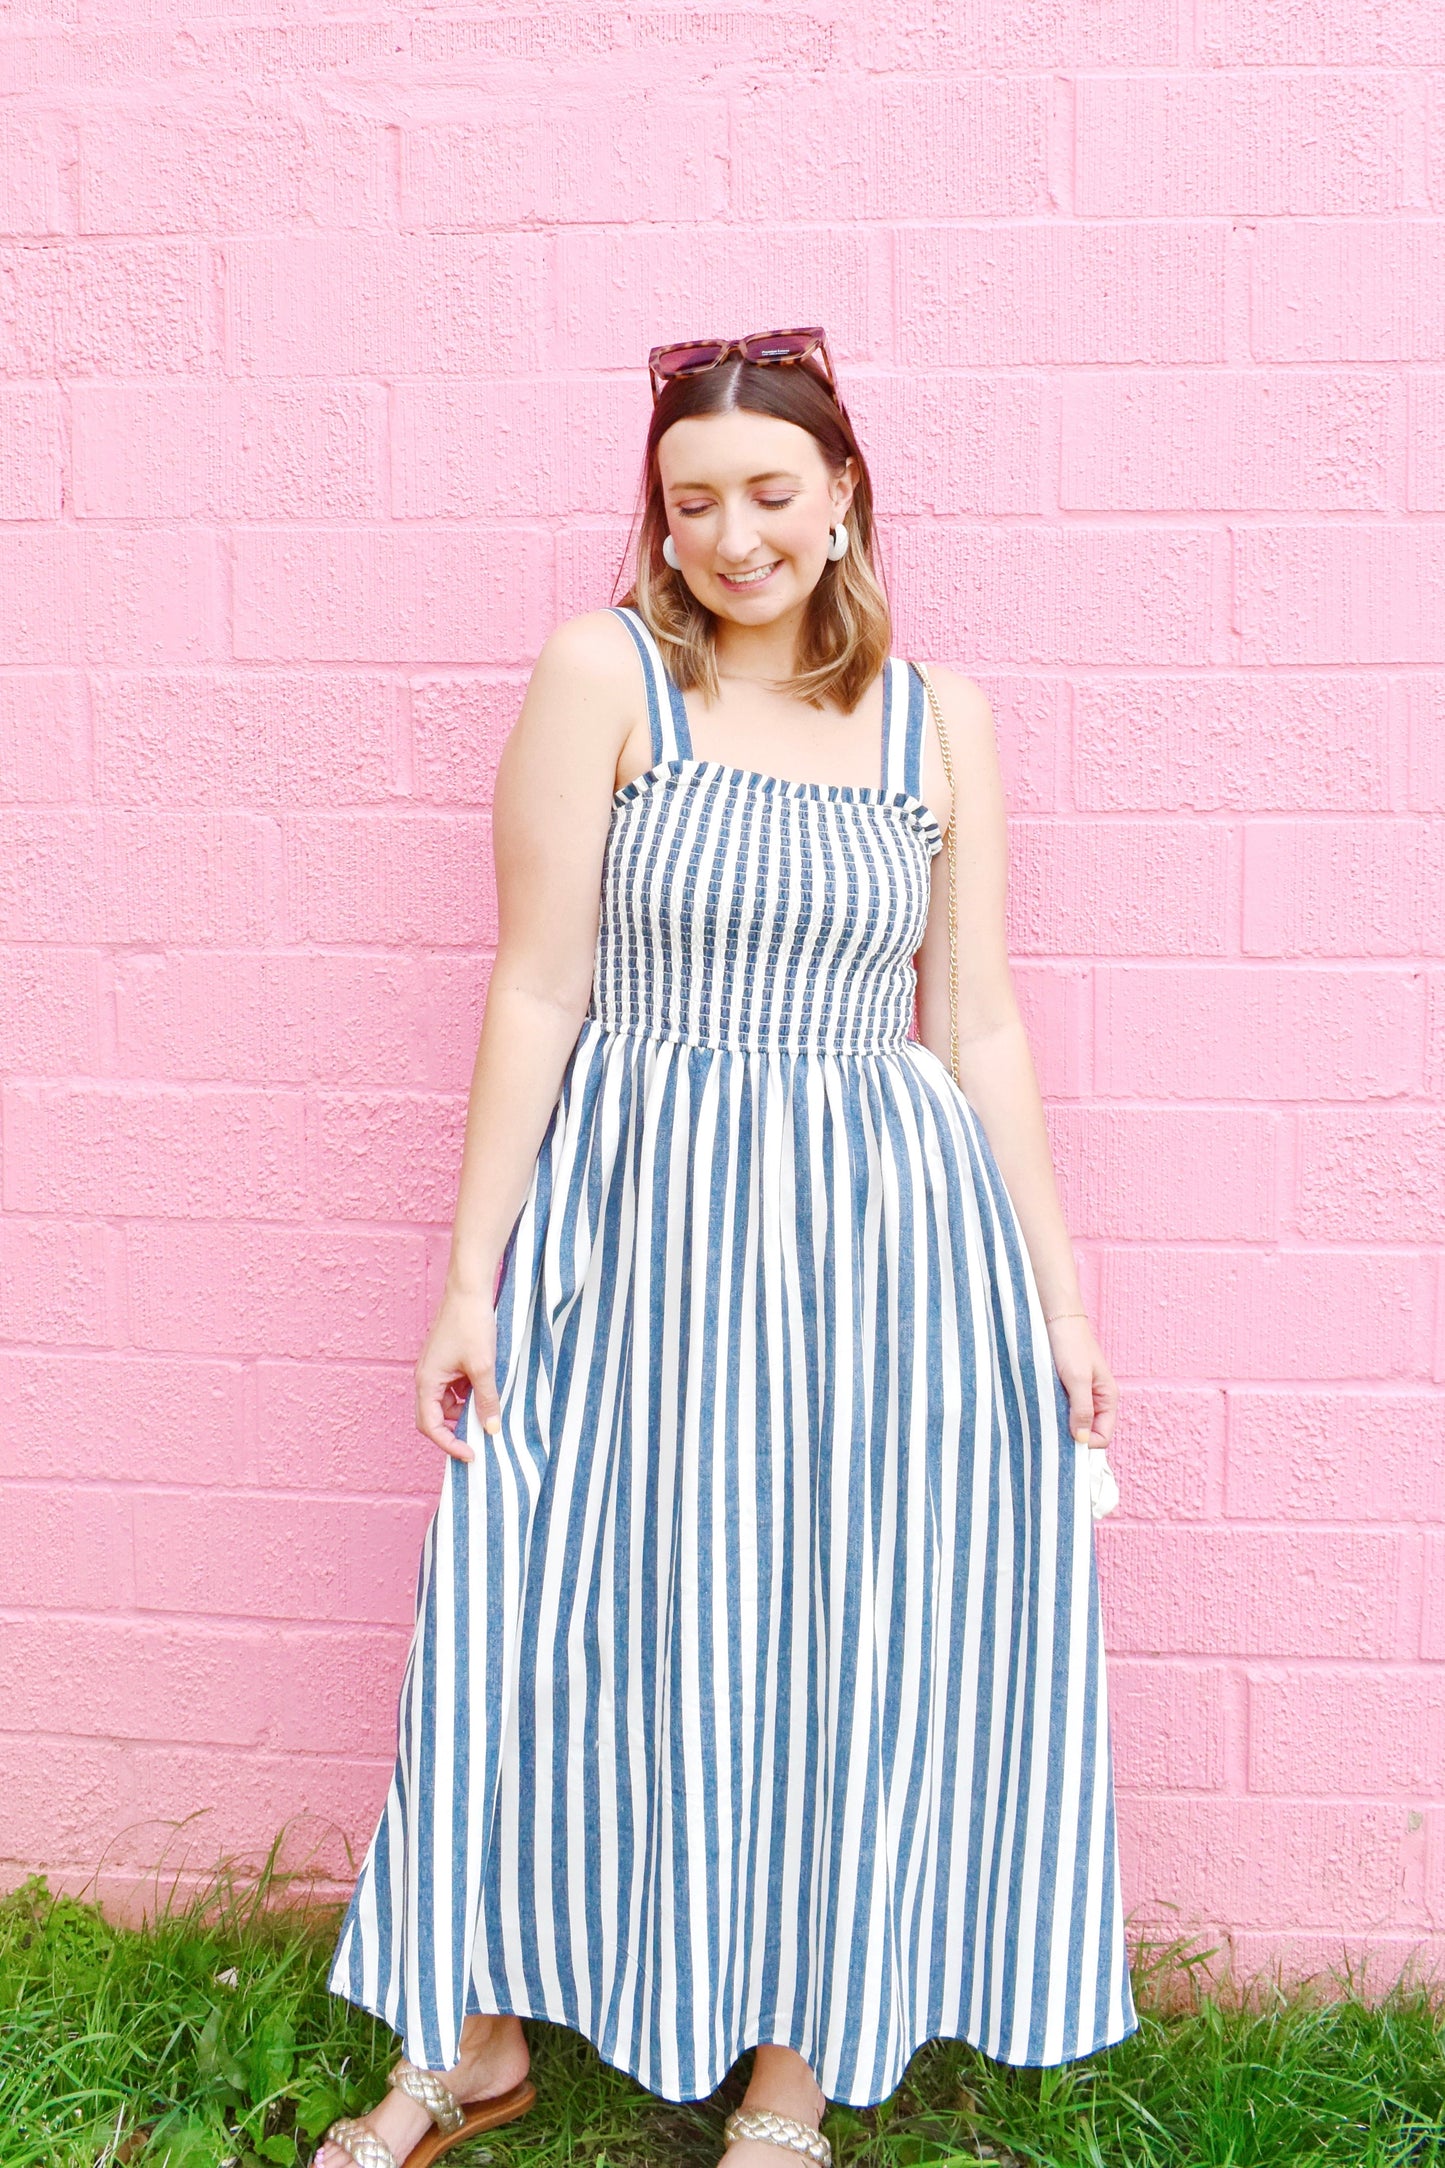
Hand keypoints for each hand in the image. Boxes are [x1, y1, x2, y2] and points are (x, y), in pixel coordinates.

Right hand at [415, 1282, 501, 1461]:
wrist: (469, 1289)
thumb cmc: (471, 1324)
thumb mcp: (483, 1367)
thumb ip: (486, 1400)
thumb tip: (490, 1429)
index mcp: (427, 1382)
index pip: (430, 1426)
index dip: (449, 1444)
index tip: (471, 1454)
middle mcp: (426, 1378)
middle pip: (436, 1417)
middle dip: (457, 1429)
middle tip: (482, 1438)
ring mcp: (436, 1369)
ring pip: (448, 1402)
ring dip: (466, 1409)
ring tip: (489, 1408)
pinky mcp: (447, 1360)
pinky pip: (454, 1387)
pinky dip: (469, 1393)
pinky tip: (487, 1388)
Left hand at [1043, 1312, 1117, 1450]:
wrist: (1056, 1317)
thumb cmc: (1070, 1344)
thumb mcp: (1077, 1378)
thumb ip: (1082, 1409)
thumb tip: (1082, 1441)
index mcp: (1107, 1398)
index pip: (1102, 1437)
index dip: (1085, 1442)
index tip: (1064, 1439)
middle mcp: (1096, 1400)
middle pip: (1088, 1432)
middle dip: (1072, 1436)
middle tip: (1051, 1431)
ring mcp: (1081, 1394)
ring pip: (1074, 1422)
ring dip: (1061, 1424)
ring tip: (1045, 1419)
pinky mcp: (1066, 1388)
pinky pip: (1063, 1410)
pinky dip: (1054, 1413)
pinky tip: (1042, 1409)